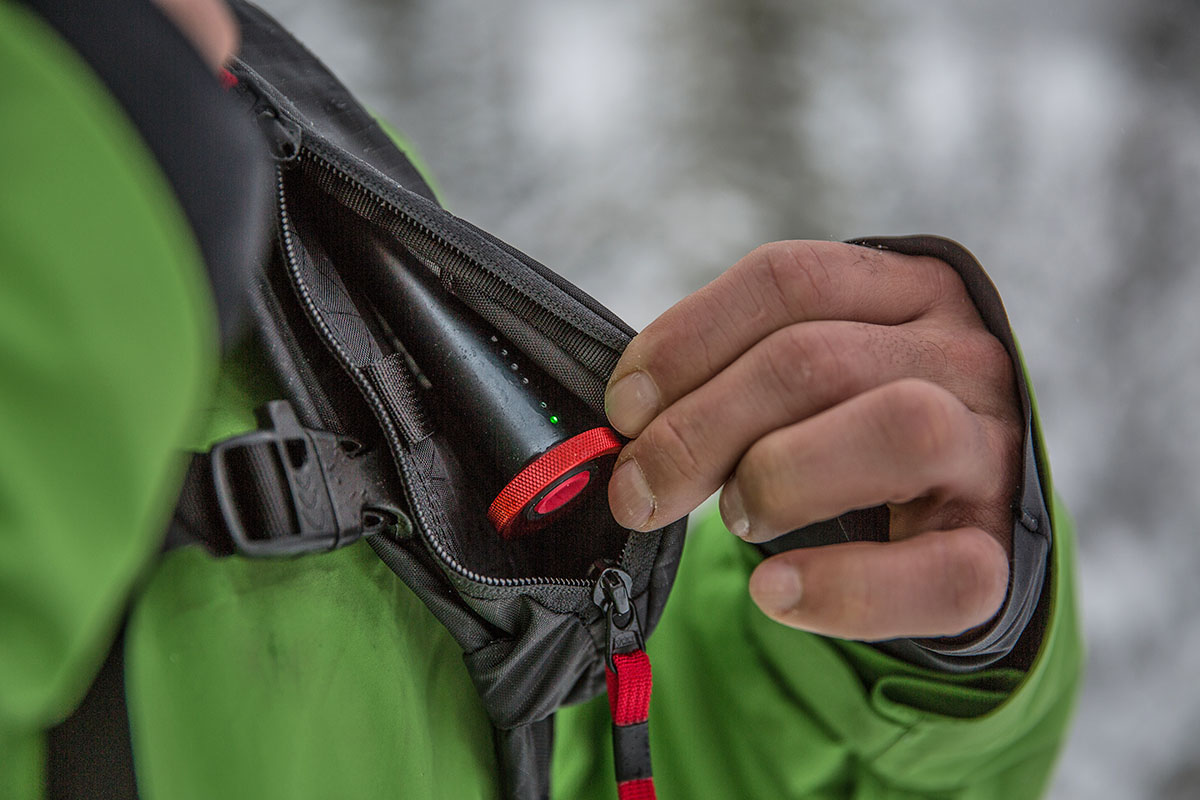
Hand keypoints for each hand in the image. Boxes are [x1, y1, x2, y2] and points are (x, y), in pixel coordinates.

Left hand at [605, 241, 1020, 640]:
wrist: (962, 515)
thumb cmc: (856, 431)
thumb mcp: (810, 379)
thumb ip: (735, 376)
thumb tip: (628, 420)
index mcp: (908, 291)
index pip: (788, 280)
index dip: (688, 339)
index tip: (624, 407)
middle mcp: (962, 356)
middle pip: (817, 360)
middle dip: (699, 429)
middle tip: (639, 490)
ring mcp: (993, 449)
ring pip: (898, 430)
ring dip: (779, 477)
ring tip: (736, 518)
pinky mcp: (1002, 549)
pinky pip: (940, 573)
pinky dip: (843, 589)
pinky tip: (776, 594)